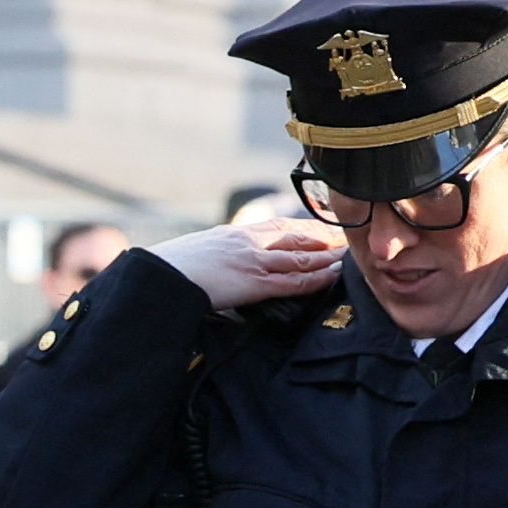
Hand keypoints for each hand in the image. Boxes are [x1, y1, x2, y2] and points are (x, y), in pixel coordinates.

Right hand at [151, 219, 348, 311]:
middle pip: (297, 236)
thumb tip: (229, 264)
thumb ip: (221, 253)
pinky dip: (315, 278)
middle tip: (347, 240)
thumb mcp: (200, 252)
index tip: (325, 229)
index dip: (307, 227)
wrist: (160, 277)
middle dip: (325, 238)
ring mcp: (253, 261)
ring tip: (347, 258)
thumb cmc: (171, 269)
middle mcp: (248, 242)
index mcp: (235, 233)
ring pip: (301, 257)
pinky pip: (292, 280)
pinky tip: (331, 276)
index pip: (280, 226)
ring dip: (327, 257)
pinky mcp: (253, 282)